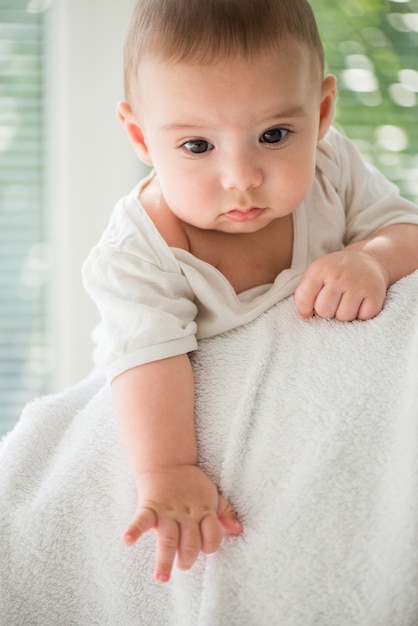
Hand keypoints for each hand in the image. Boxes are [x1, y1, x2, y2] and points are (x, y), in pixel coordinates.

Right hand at [122, 465, 241, 581]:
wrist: (168, 463)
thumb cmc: (192, 485)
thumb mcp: (212, 495)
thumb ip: (224, 512)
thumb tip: (237, 529)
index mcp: (203, 511)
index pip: (212, 536)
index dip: (210, 546)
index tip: (202, 550)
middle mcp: (186, 514)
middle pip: (190, 543)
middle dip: (188, 558)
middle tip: (183, 565)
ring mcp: (167, 511)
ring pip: (168, 539)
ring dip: (164, 559)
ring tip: (162, 578)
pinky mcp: (150, 506)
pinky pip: (141, 520)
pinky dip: (133, 530)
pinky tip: (127, 541)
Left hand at [294, 249, 388, 321]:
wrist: (367, 260)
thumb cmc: (336, 273)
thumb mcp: (316, 274)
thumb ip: (304, 294)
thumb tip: (304, 316)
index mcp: (320, 271)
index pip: (304, 298)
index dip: (305, 309)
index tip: (310, 309)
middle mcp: (338, 276)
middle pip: (324, 311)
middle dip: (327, 311)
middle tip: (334, 301)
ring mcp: (358, 284)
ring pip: (344, 317)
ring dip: (345, 314)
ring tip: (347, 301)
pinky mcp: (375, 294)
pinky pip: (363, 317)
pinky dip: (362, 314)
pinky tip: (361, 302)